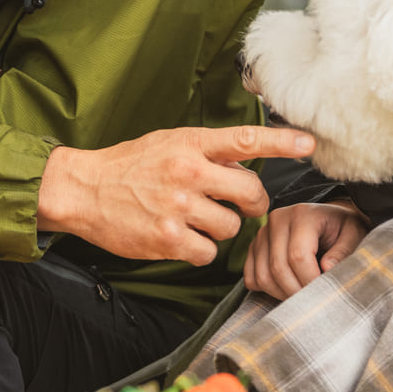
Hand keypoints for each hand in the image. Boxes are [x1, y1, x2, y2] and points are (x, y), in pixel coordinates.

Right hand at [37, 125, 313, 266]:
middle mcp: (188, 172)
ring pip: (232, 226)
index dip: (281, 142)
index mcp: (190, 144)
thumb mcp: (169, 144)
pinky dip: (201, 250)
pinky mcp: (168, 239)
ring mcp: (179, 207)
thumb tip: (246, 164)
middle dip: (254, 204)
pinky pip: (209, 252)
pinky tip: (182, 239)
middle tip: (244, 206)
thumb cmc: (129, 166)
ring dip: (221, 228)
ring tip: (195, 220)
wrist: (84, 190)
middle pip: (250, 192)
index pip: (245, 139)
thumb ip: (207, 152)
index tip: (309, 142)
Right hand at [244, 202, 369, 300]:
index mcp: (303, 214)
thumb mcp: (354, 234)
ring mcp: (262, 233)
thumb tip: (327, 269)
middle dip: (296, 292)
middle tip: (314, 301)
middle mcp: (277, 220)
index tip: (325, 293)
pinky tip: (287, 288)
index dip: (310, 281)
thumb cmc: (343, 229)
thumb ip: (344, 251)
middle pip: (278, 267)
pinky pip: (251, 277)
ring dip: (282, 294)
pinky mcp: (254, 246)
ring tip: (302, 294)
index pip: (298, 256)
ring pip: (262, 276)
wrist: (328, 218)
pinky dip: (267, 290)